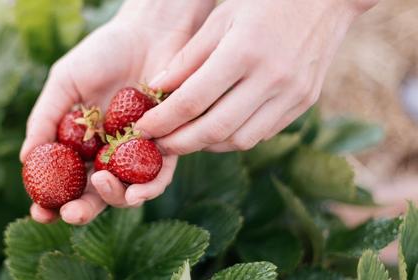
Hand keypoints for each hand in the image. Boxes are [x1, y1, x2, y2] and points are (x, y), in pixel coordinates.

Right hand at [20, 0, 214, 224]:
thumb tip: (25, 159)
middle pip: (94, 194)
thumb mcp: (65, 82)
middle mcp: (108, 153)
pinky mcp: (168, 144)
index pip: (64, 180)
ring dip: (114, 198)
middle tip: (71, 214)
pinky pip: (160, 175)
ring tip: (102, 185)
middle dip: (81, 211)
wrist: (148, 32)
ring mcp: (137, 152)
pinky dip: (149, 187)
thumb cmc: (102, 53)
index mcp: (81, 142)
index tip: (39, 211)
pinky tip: (137, 191)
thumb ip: (45, 118)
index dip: (50, 201)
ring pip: (127, 191)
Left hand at [135, 0, 373, 154]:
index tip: (142, 128)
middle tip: (158, 144)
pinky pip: (262, 133)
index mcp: (243, 52)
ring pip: (239, 140)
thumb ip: (187, 58)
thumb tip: (155, 90)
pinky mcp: (304, 103)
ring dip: (207, 145)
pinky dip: (234, 138)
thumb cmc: (263, 2)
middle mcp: (270, 78)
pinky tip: (216, 129)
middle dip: (179, 143)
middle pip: (214, 130)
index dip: (162, 120)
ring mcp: (292, 94)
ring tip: (185, 137)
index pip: (192, 101)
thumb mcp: (220, 19)